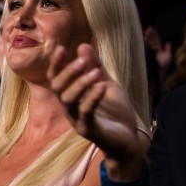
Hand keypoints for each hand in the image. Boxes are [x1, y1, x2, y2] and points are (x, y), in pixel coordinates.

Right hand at [47, 43, 144, 171]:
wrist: (130, 140)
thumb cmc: (116, 113)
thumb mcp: (107, 84)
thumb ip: (95, 67)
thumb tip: (83, 45)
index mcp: (72, 97)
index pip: (56, 79)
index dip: (56, 64)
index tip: (62, 49)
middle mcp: (70, 108)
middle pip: (58, 88)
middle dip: (68, 73)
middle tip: (82, 61)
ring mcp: (77, 120)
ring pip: (68, 100)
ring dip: (80, 84)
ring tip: (95, 73)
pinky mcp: (88, 130)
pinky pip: (85, 113)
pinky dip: (92, 98)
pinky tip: (102, 86)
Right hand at [143, 26, 171, 73]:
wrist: (160, 71)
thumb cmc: (164, 65)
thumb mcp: (168, 56)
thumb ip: (168, 49)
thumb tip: (168, 42)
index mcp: (158, 49)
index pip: (156, 39)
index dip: (155, 34)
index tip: (153, 28)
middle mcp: (153, 49)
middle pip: (151, 39)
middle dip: (150, 33)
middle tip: (149, 27)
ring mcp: (150, 51)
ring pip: (148, 42)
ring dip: (147, 37)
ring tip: (146, 31)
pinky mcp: (147, 54)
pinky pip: (145, 47)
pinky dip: (144, 42)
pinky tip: (144, 38)